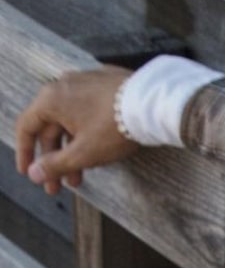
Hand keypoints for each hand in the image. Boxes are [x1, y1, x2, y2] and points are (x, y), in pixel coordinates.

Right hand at [15, 66, 137, 194]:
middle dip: (56, 160)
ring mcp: (88, 82)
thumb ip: (55, 165)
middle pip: (52, 127)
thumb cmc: (115, 127)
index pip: (27, 127)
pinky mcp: (108, 84)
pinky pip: (90, 111)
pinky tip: (97, 153)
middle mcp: (65, 85)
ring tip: (80, 177)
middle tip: (60, 186)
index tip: (30, 173)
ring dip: (73, 150)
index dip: (26, 153)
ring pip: (73, 121)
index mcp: (51, 99)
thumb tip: (34, 174)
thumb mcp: (83, 153)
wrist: (156, 105)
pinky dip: (88, 133)